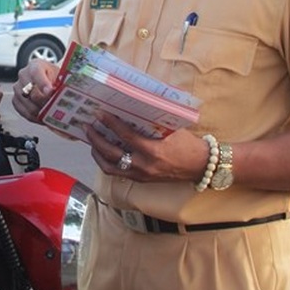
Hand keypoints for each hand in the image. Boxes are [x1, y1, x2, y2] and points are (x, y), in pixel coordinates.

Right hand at [11, 60, 58, 122]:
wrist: (50, 80)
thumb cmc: (55, 77)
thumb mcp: (61, 76)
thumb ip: (61, 84)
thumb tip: (62, 95)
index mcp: (35, 65)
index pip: (35, 73)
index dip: (43, 83)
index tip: (50, 92)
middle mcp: (23, 75)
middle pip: (31, 91)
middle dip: (45, 101)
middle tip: (55, 107)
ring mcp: (18, 88)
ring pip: (28, 104)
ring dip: (41, 111)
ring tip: (52, 113)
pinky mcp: (16, 100)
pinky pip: (25, 113)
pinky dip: (36, 118)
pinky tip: (45, 117)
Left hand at [84, 114, 208, 183]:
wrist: (201, 166)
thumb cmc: (188, 144)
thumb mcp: (171, 129)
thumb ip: (151, 123)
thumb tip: (131, 110)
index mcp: (153, 151)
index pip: (126, 136)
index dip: (110, 124)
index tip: (99, 114)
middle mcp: (144, 165)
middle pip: (112, 153)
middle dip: (96, 139)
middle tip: (88, 126)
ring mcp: (141, 175)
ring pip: (110, 167)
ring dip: (97, 153)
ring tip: (91, 140)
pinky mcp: (141, 180)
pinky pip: (117, 172)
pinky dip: (107, 162)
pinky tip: (102, 152)